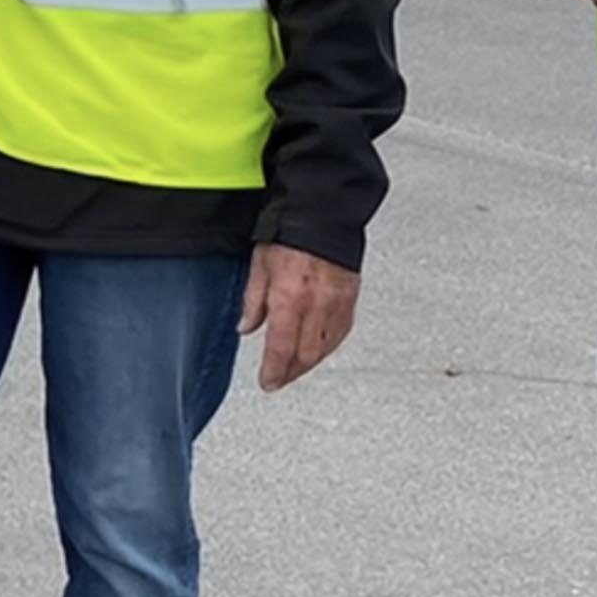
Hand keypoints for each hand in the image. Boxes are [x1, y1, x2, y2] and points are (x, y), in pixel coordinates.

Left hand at [240, 244, 359, 391]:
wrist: (323, 214)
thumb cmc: (289, 233)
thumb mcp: (259, 265)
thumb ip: (252, 301)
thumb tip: (246, 327)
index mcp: (288, 298)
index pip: (281, 349)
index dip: (273, 371)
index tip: (267, 382)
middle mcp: (315, 306)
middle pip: (305, 356)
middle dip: (290, 372)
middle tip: (279, 378)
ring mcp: (336, 304)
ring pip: (325, 349)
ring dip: (309, 363)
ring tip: (295, 368)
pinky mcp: (350, 299)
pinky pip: (340, 334)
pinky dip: (327, 347)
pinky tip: (318, 348)